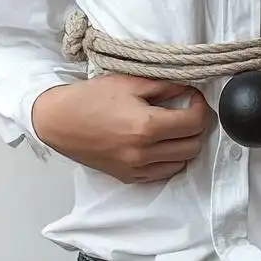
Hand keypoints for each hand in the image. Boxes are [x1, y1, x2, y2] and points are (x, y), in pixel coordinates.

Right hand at [31, 74, 210, 182]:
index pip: (193, 122)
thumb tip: (187, 87)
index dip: (200, 106)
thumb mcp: (128, 83)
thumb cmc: (91, 98)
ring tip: (175, 127)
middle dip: (196, 126)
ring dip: (185, 144)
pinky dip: (170, 159)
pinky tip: (161, 144)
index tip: (193, 96)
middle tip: (187, 111)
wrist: (60, 121)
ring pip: (182, 162)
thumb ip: (162, 85)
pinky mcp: (130, 178)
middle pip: (193, 145)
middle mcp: (146, 152)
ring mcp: (138, 169)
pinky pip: (164, 173)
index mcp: (147, 126)